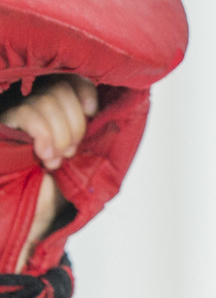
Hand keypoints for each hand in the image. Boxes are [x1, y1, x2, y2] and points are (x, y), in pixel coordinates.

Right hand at [1, 75, 96, 272]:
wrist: (30, 220)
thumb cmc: (58, 190)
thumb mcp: (87, 157)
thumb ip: (98, 132)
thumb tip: (123, 107)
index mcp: (54, 111)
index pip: (70, 77)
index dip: (84, 89)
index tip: (92, 113)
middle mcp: (31, 107)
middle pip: (59, 88)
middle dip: (74, 122)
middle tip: (70, 151)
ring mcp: (14, 116)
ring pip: (45, 100)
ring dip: (61, 133)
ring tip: (56, 159)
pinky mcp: (3, 126)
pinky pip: (27, 114)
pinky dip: (44, 135)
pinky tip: (44, 156)